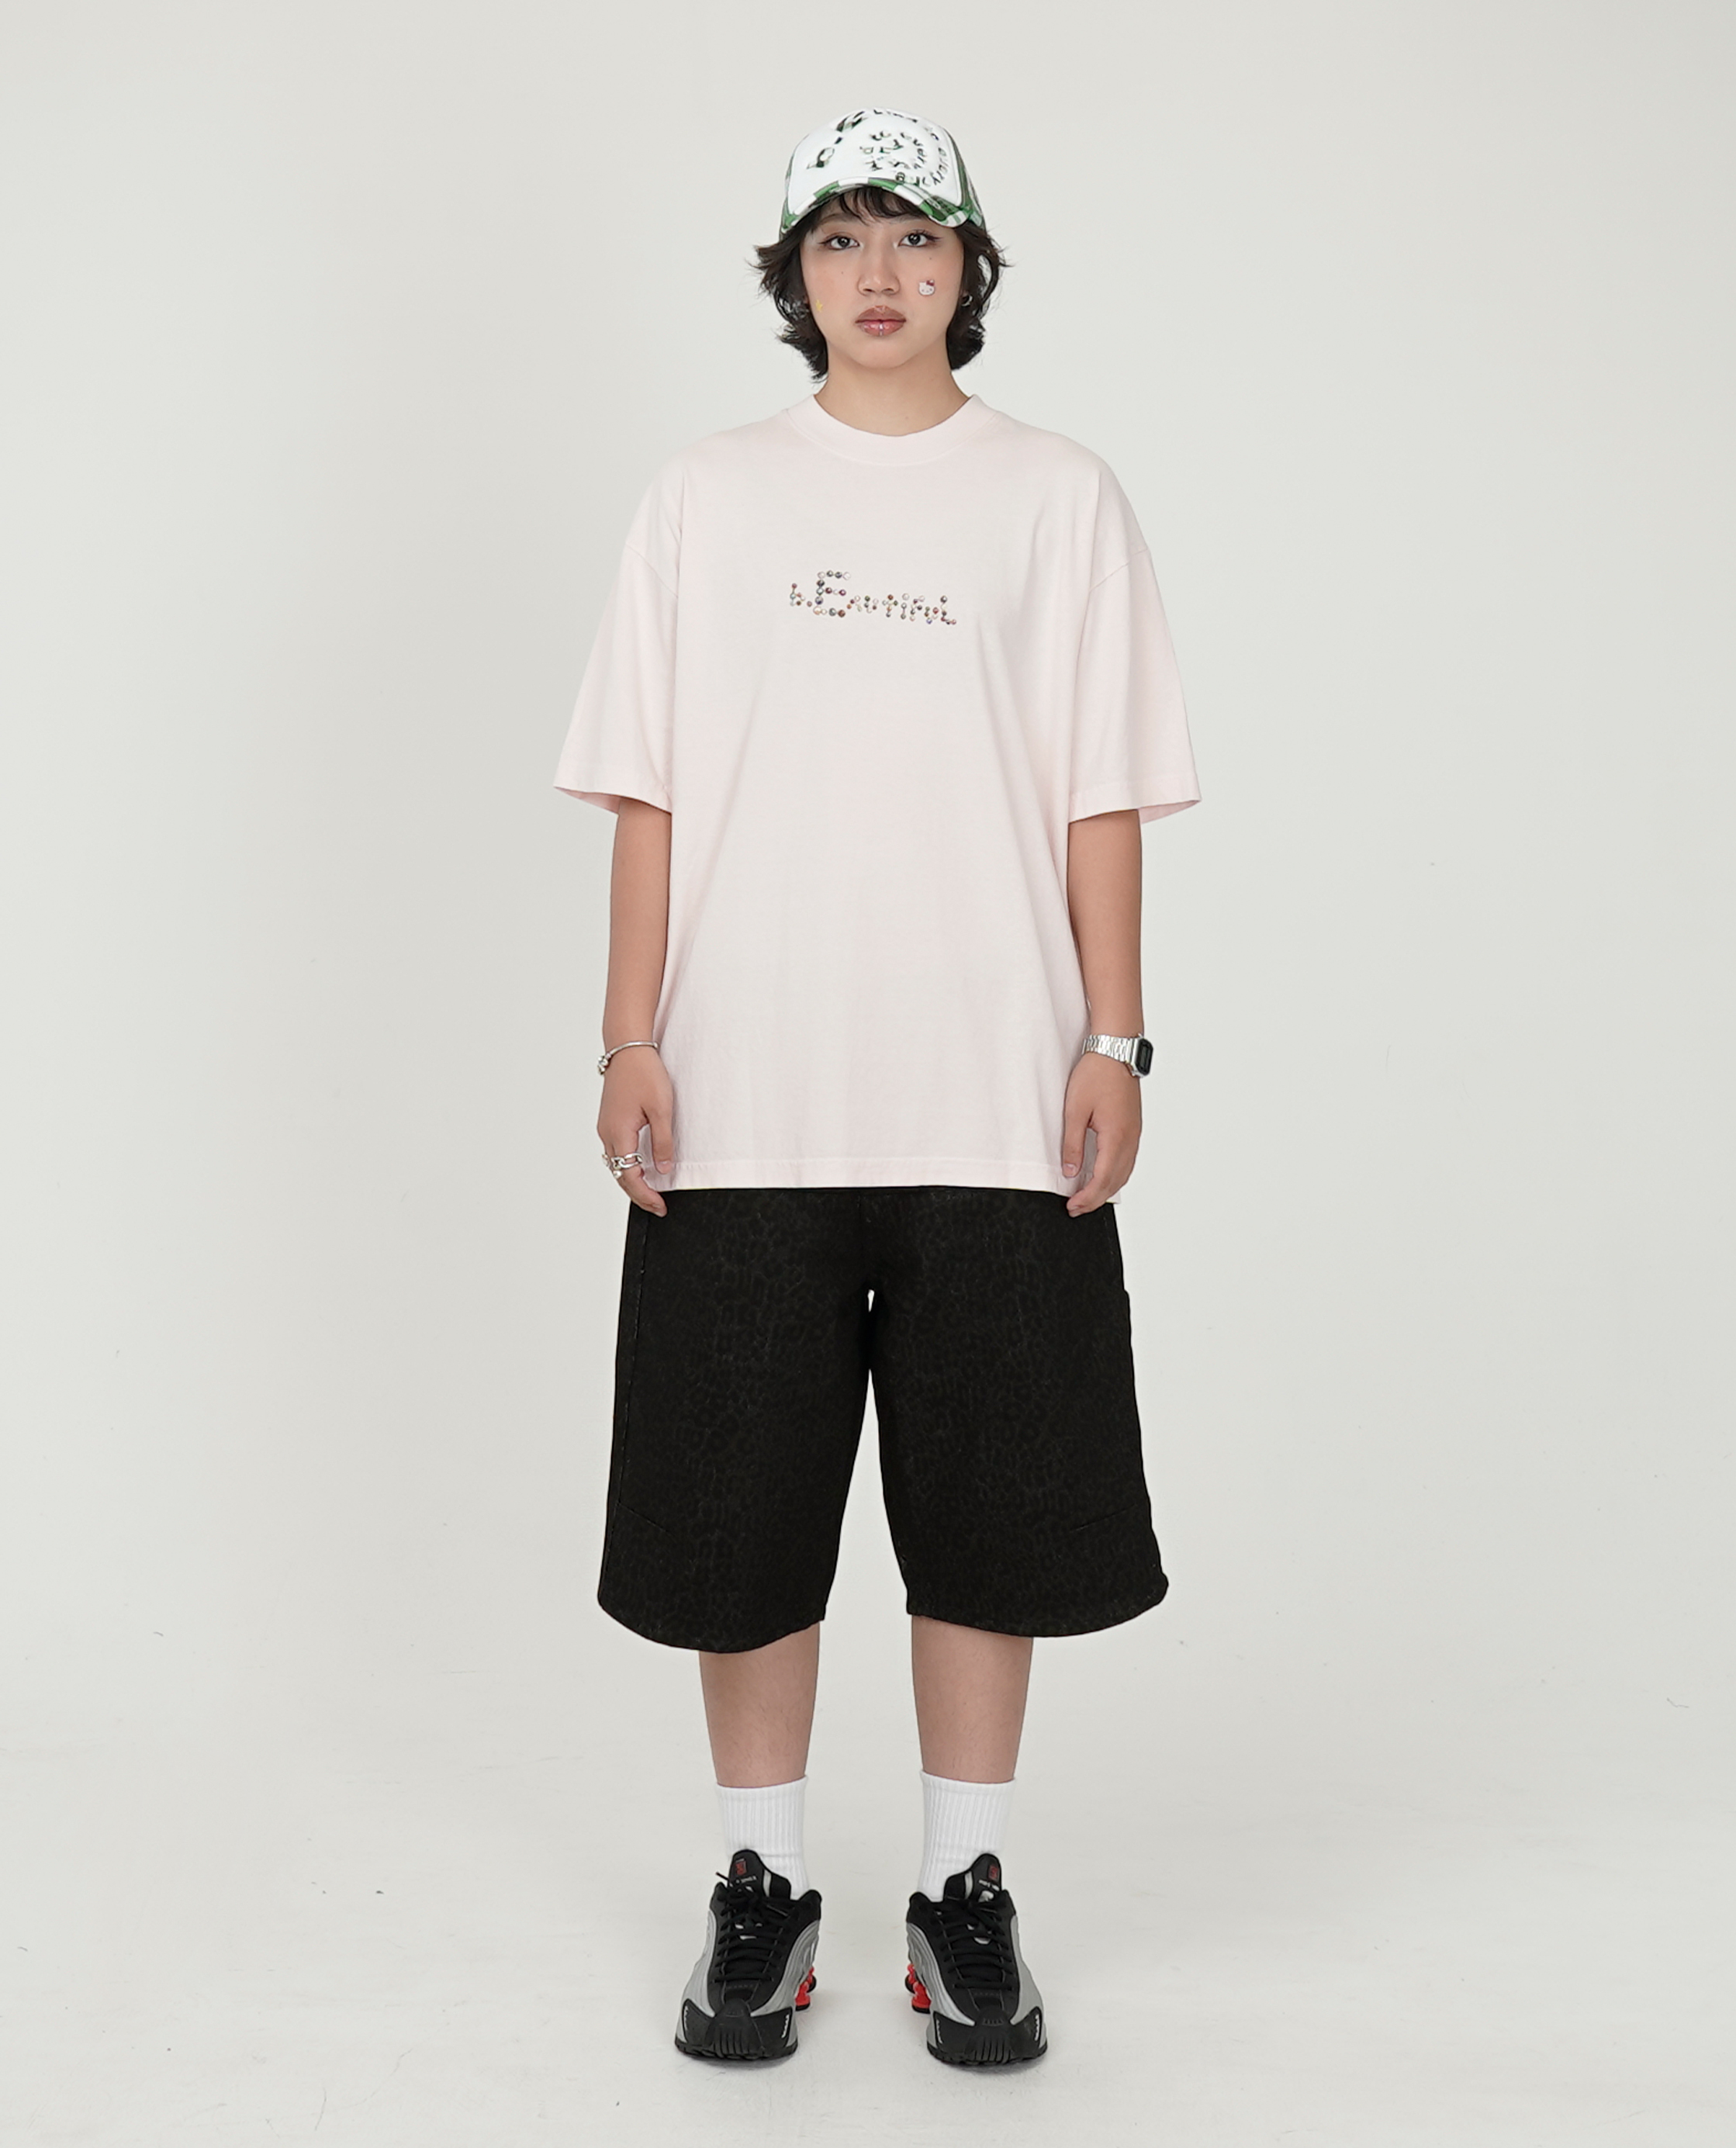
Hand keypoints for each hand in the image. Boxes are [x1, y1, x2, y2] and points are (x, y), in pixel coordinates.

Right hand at [597, 1048, 675, 1215]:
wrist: (627, 1048)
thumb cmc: (645, 1073)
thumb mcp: (662, 1110)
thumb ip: (662, 1143)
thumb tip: (662, 1170)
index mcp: (619, 1133)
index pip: (629, 1177)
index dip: (645, 1196)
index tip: (660, 1207)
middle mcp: (607, 1133)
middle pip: (619, 1175)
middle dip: (638, 1194)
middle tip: (657, 1206)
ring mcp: (606, 1127)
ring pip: (616, 1164)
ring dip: (631, 1180)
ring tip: (651, 1192)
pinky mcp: (609, 1120)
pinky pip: (616, 1151)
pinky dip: (626, 1164)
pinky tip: (640, 1167)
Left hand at [1060, 1052, 1141, 1214]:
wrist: (1116, 1050)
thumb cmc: (1096, 1074)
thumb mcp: (1075, 1110)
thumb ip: (1072, 1144)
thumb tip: (1071, 1171)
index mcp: (1116, 1137)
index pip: (1103, 1180)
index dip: (1087, 1198)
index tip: (1072, 1207)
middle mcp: (1130, 1139)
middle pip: (1116, 1181)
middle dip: (1096, 1199)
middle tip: (1076, 1209)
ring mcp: (1135, 1134)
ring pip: (1124, 1173)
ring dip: (1107, 1189)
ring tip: (1087, 1197)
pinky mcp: (1134, 1127)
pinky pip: (1127, 1160)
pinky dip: (1115, 1175)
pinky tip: (1103, 1176)